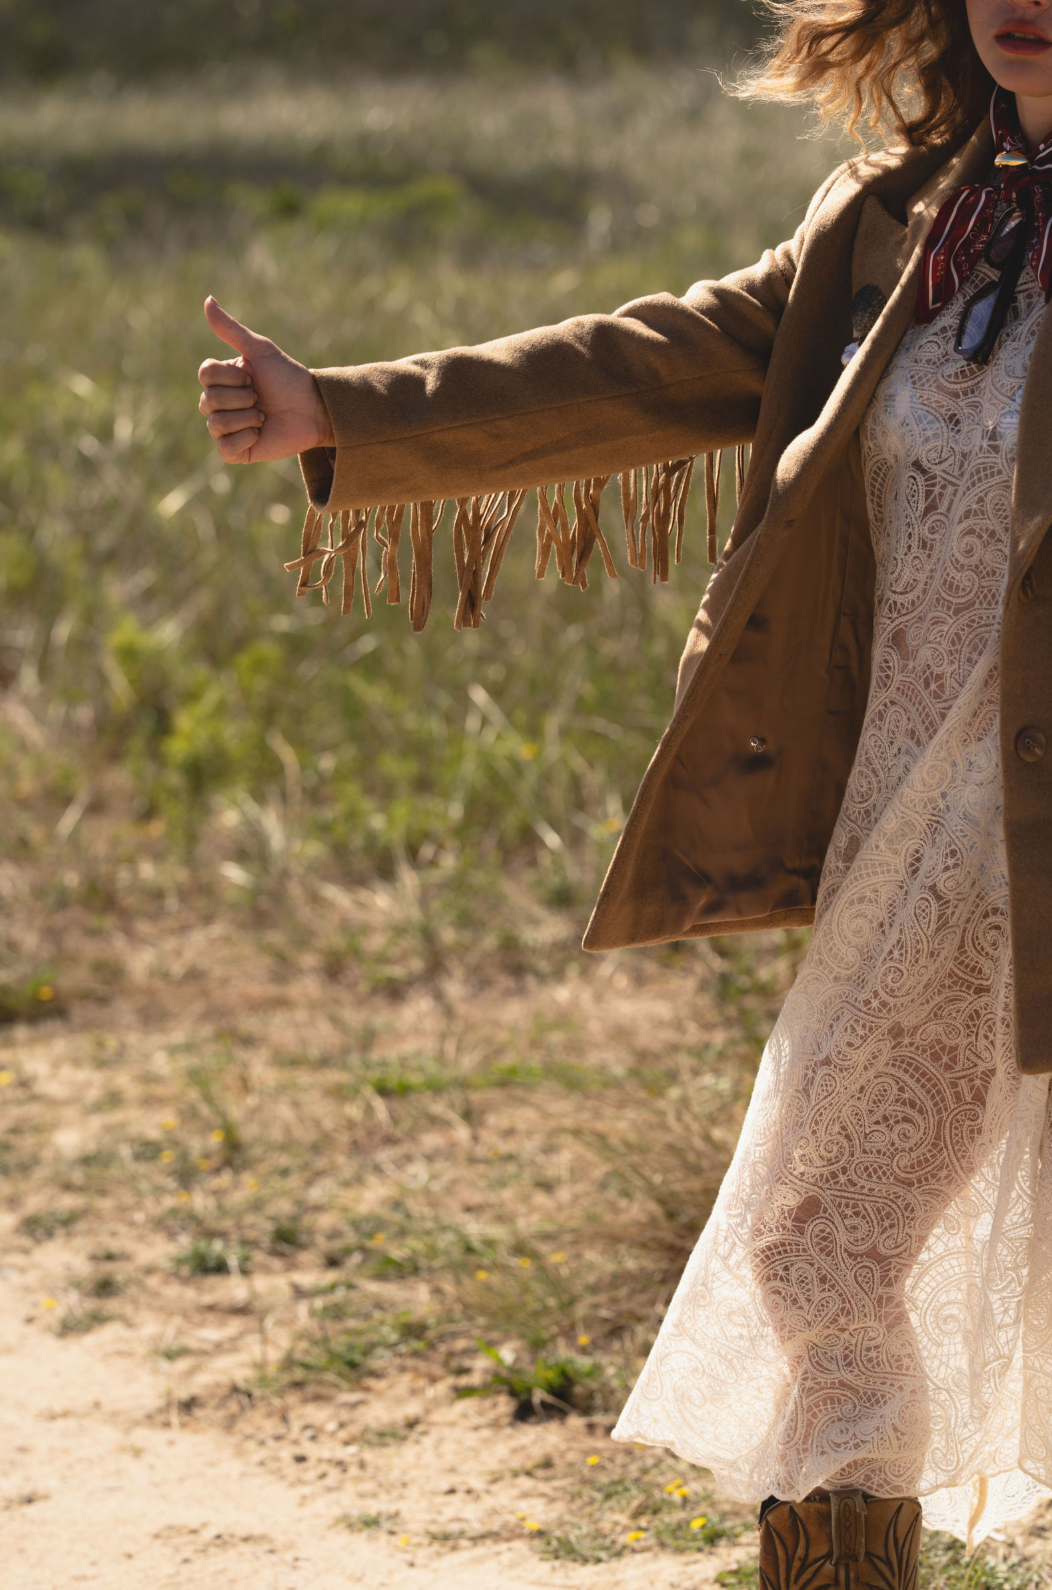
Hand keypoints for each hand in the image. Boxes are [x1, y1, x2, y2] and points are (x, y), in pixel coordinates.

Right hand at [197, 297, 335, 464]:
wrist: (314, 408)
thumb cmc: (289, 377)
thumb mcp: (260, 350)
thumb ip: (231, 329)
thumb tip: (207, 300)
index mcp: (223, 379)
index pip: (205, 375)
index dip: (230, 376)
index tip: (253, 376)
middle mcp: (221, 404)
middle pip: (208, 400)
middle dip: (241, 397)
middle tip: (262, 397)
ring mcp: (228, 429)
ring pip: (216, 425)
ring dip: (245, 418)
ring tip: (264, 415)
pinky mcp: (239, 451)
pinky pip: (224, 449)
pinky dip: (244, 439)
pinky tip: (260, 433)